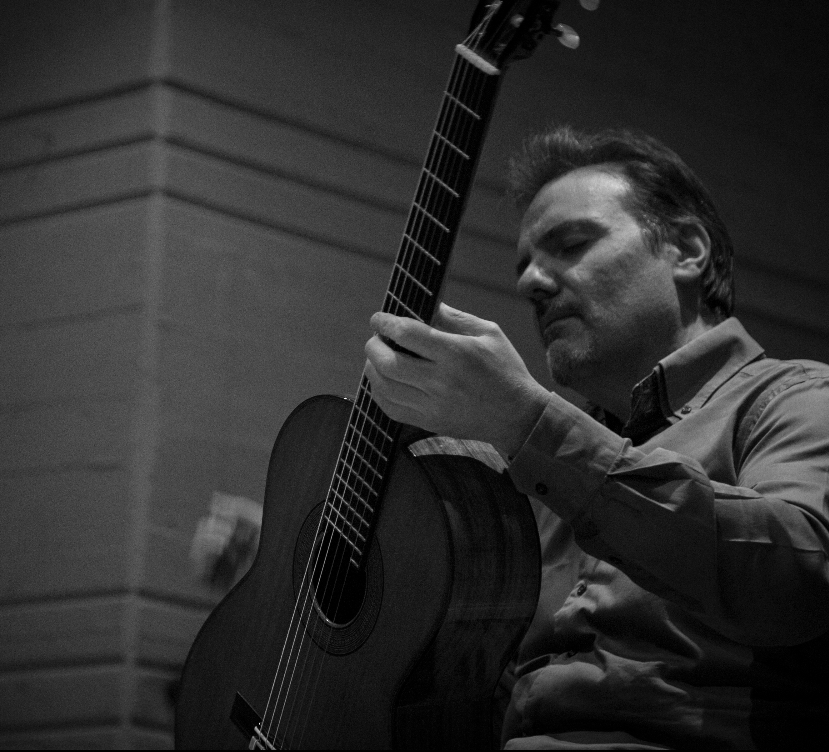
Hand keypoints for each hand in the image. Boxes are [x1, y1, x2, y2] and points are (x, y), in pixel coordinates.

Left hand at [364, 303, 549, 455]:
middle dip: (373, 346)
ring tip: (376, 358)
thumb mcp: (489, 333)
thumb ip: (454, 318)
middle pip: (388, 362)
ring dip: (372, 369)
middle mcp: (441, 381)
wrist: (519, 416)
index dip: (385, 323)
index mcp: (456, 353)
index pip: (407, 334)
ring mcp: (433, 405)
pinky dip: (379, 393)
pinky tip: (383, 382)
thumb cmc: (506, 369)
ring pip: (384, 387)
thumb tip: (426, 304)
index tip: (379, 318)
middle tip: (376, 338)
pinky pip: (391, 409)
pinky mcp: (430, 423)